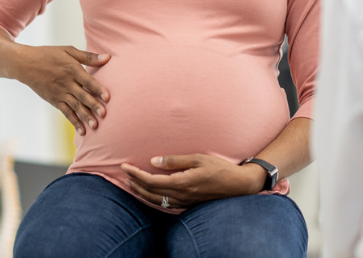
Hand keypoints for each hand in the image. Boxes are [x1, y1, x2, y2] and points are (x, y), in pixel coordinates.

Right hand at [12, 45, 109, 135]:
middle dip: (93, 105)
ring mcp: (60, 93)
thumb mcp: (68, 51)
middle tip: (104, 114)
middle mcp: (67, 83)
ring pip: (75, 106)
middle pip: (82, 95)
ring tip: (95, 126)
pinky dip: (74, 121)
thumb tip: (108, 58)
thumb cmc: (48, 55)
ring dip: (85, 116)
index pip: (87, 81)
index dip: (98, 89)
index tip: (108, 97)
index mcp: (72, 69)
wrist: (25, 64)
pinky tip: (82, 130)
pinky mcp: (54, 101)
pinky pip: (66, 112)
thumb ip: (88, 56)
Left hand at [120, 154, 265, 207]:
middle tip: (123, 174)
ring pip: (158, 200)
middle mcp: (182, 195)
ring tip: (131, 184)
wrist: (239, 185)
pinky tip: (151, 193)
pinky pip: (167, 204)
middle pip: (151, 192)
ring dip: (142, 192)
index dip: (136, 174)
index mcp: (182, 182)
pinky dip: (154, 199)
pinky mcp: (189, 204)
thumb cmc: (220, 168)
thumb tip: (153, 161)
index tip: (124, 166)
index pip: (152, 180)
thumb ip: (175, 160)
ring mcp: (186, 201)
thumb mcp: (198, 158)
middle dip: (135, 182)